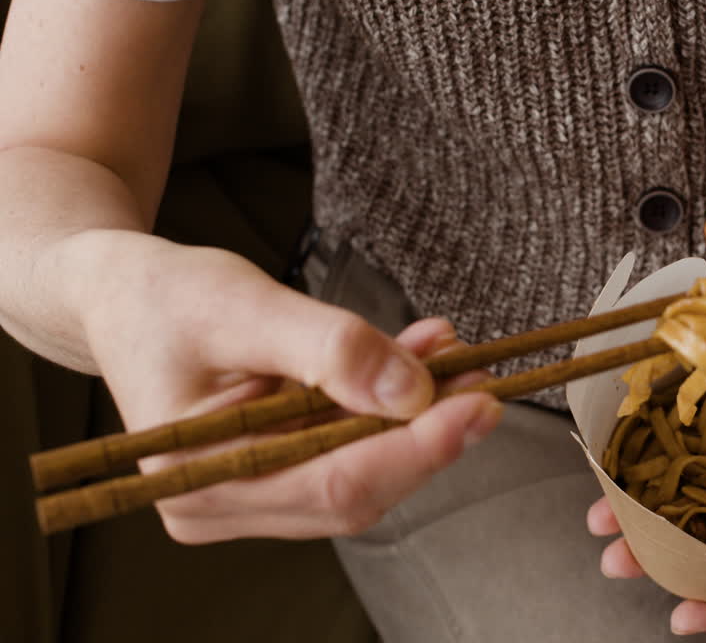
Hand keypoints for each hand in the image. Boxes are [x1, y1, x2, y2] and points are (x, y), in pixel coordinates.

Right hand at [69, 231, 501, 541]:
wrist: (126, 296)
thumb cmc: (165, 298)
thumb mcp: (243, 306)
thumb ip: (328, 348)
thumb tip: (412, 392)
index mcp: (200, 481)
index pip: (333, 483)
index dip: (416, 449)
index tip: (479, 406)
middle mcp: (225, 504)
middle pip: (356, 488)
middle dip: (427, 435)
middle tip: (484, 382)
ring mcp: (253, 494)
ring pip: (362, 469)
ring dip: (416, 416)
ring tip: (456, 356)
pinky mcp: (276, 470)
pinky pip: (349, 445)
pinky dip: (389, 403)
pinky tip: (422, 356)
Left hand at [584, 302, 705, 633]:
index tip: (679, 622)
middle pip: (703, 530)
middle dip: (657, 556)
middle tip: (614, 566)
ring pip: (675, 486)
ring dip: (636, 507)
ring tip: (597, 521)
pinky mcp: (704, 398)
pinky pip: (665, 433)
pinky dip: (639, 451)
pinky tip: (608, 462)